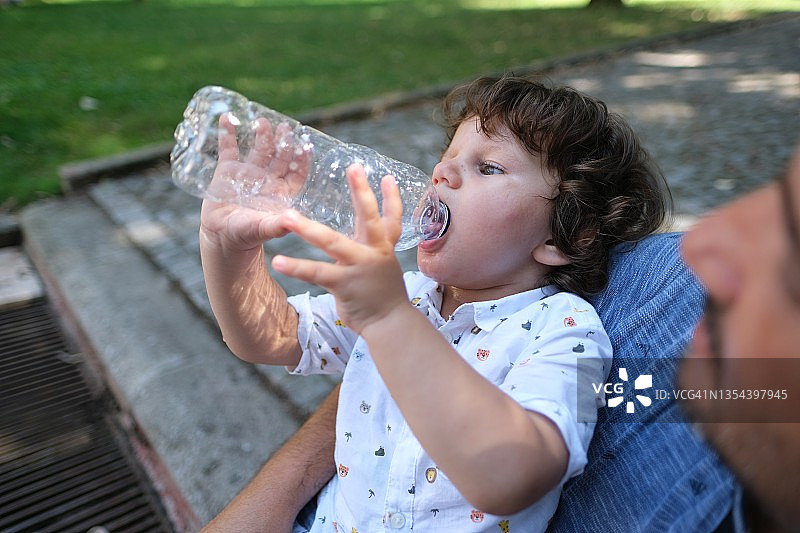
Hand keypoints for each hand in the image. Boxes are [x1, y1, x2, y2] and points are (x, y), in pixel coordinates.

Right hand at [200, 114, 309, 251]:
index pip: (297, 171)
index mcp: (282, 191)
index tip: (305, 145)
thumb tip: (292, 221)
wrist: (222, 236)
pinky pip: (229, 148)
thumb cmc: (247, 235)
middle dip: (283, 142)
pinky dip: (228, 133)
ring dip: (262, 135)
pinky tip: (228, 119)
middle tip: (285, 128)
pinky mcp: (228, 169)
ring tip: (262, 122)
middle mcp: (268, 178)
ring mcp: (248, 171)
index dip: (302, 159)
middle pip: (279, 156)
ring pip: (259, 148)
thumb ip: (277, 226)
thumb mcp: (263, 229)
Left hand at [272, 164, 409, 333]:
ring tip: (286, 217)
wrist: (390, 324)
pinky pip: (317, 273)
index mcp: (382, 247)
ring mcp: (359, 266)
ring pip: (332, 242)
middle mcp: (373, 252)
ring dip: (308, 228)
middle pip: (368, 217)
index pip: (391, 218)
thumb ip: (373, 248)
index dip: (391, 197)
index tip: (386, 176)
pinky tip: (279, 261)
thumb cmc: (383, 296)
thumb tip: (362, 234)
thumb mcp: (383, 267)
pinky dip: (297, 267)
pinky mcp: (344, 284)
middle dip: (362, 192)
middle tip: (354, 168)